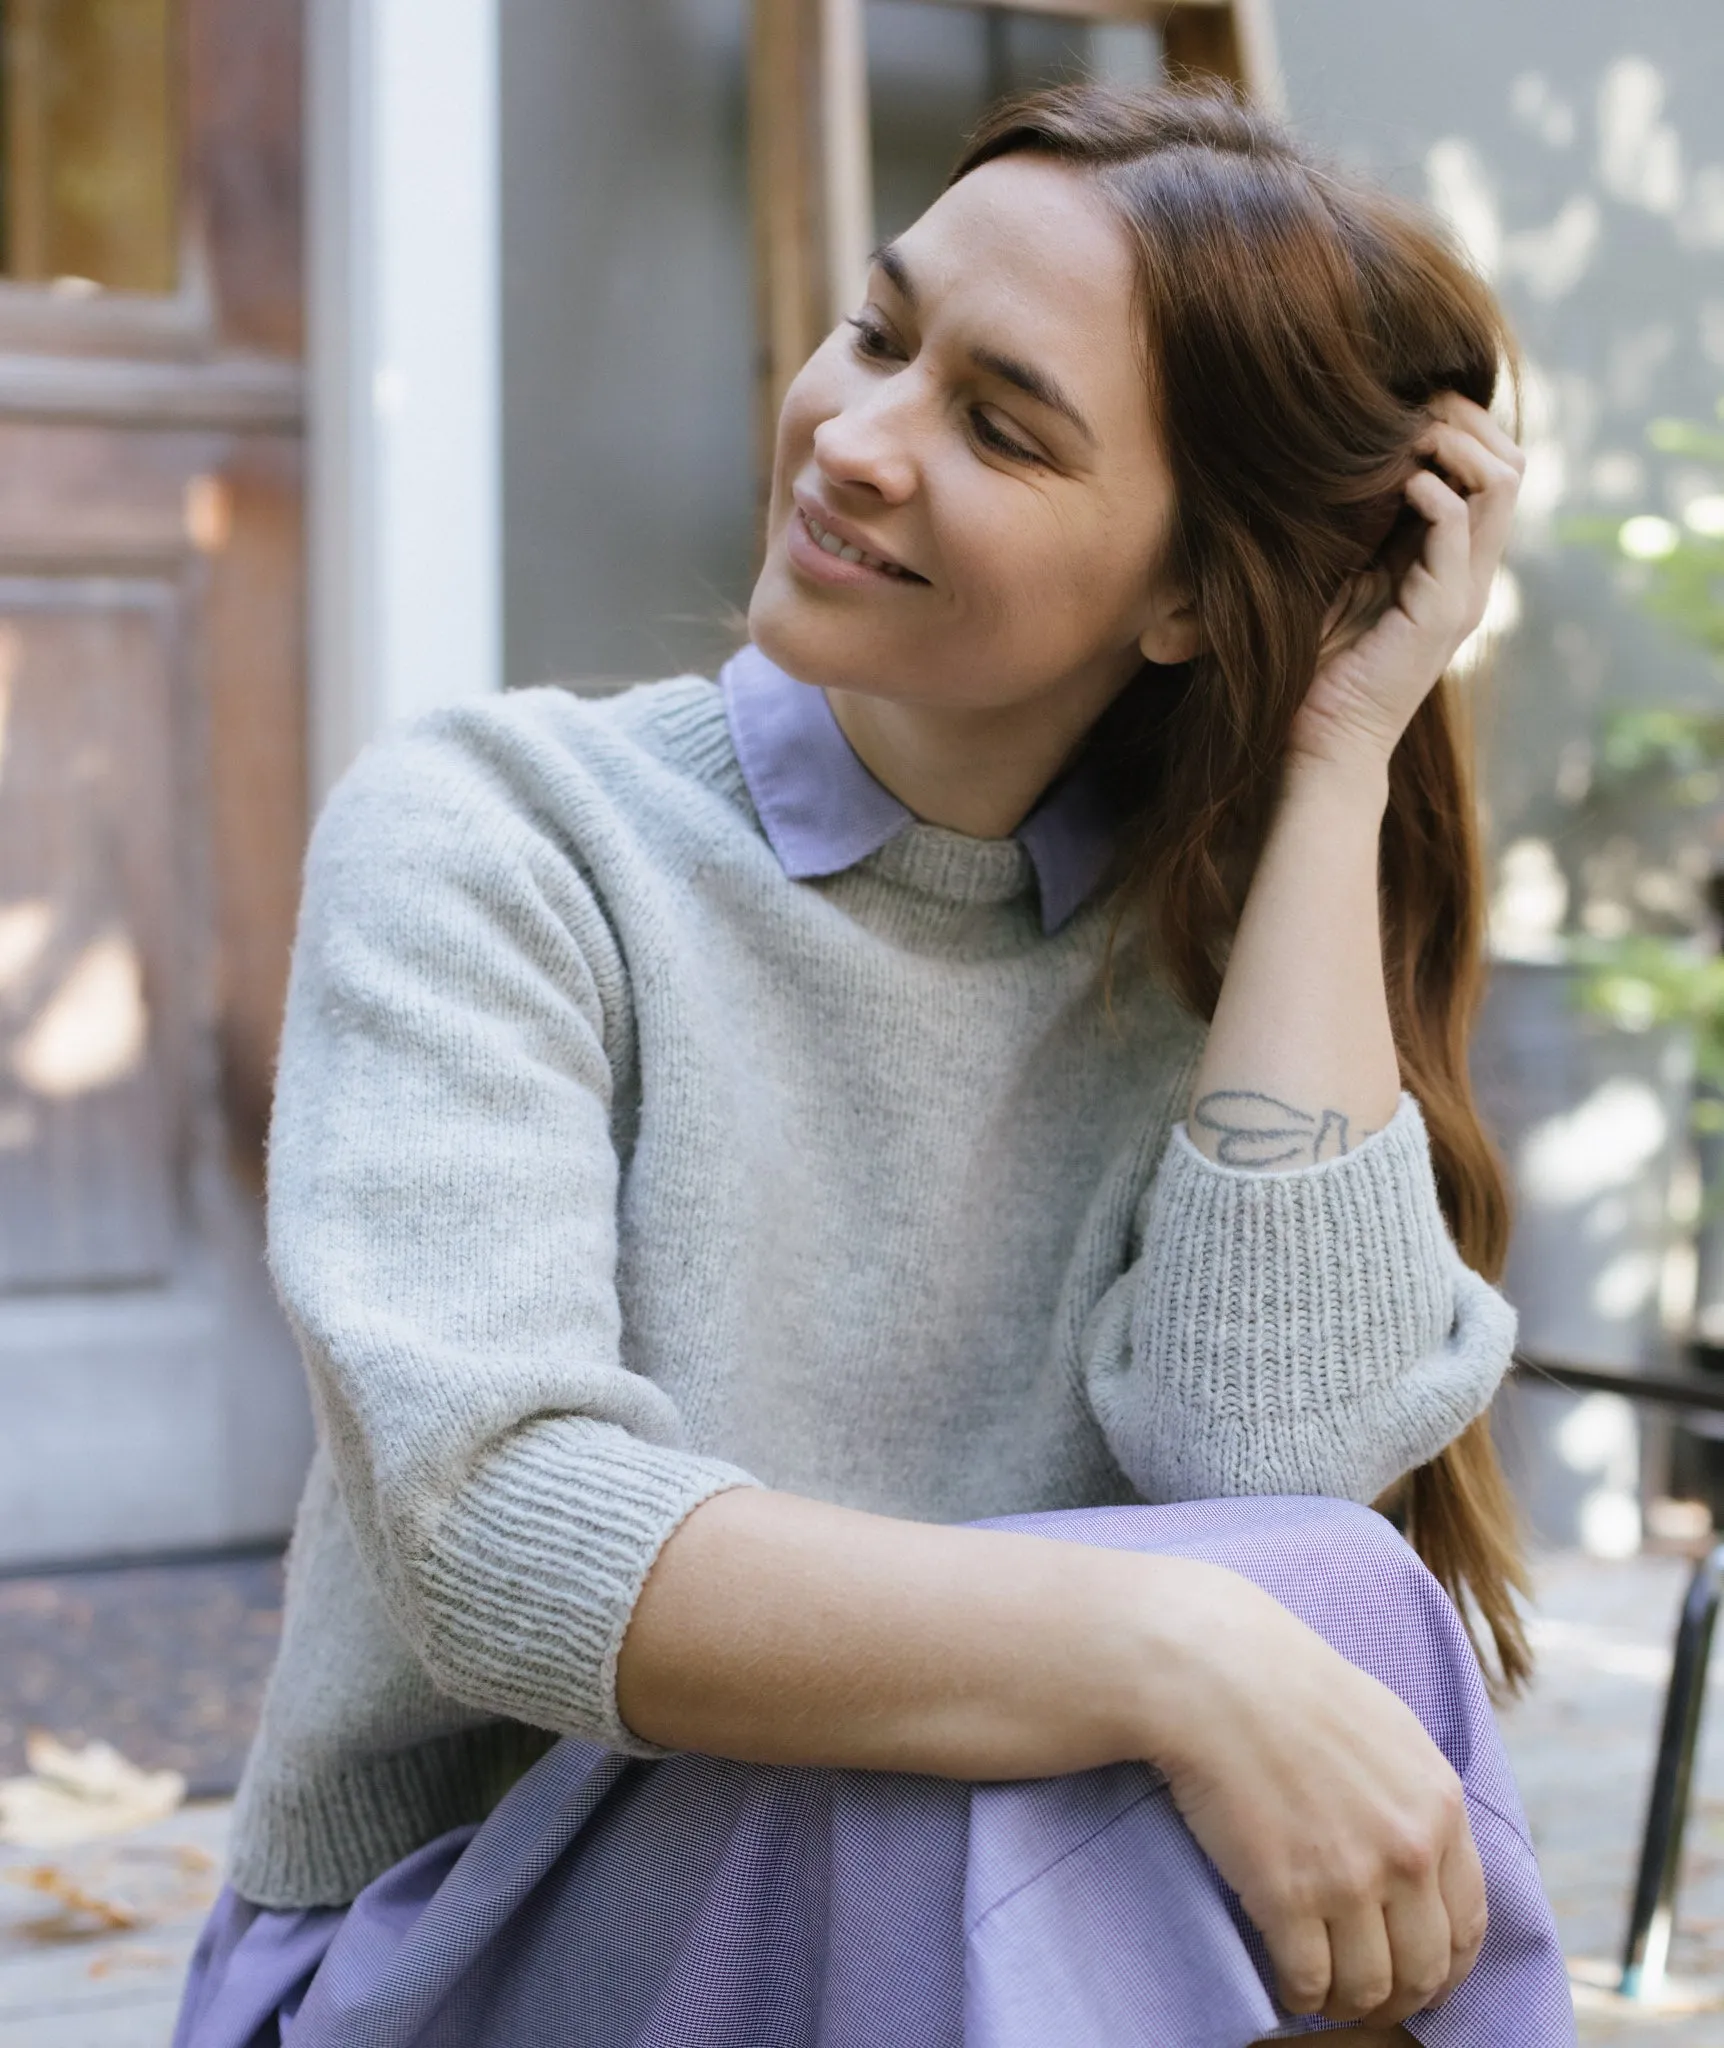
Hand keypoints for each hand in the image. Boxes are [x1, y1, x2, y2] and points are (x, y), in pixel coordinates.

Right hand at [1143, 1566, 1486, 2025]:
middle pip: (1425, 1969)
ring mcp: (1349, 1878)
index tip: (1420, 1975)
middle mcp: (1408, 1851)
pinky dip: (1300, 1995)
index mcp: (1440, 1806)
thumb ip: (1417, 1793)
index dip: (1446, 1965)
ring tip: (1325, 1991)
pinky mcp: (1287, 1896)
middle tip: (1369, 1996)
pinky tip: (1287, 1983)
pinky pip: (1309, 1980)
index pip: (1467, 1923)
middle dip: (1401, 1998)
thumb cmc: (1292, 1687)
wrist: (1218, 1675)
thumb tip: (1426, 1847)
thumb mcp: (1388, 1727)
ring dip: (1348, 2001)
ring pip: (1370, 1987)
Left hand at [1288, 392, 1524, 777]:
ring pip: (1500, 483)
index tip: (1404, 405)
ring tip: (1407, 437)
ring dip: (1455, 444)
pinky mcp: (1443, 611)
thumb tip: (1350, 461)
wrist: (1322, 741)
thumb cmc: (1319, 665)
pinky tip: (1397, 483)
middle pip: (1510, 463)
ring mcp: (1464, 592)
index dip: (1460, 424)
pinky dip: (1432, 490)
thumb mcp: (1343, 577)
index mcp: (1454, 563)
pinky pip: (1458, 525)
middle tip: (1411, 405)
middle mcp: (1472, 573)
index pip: (1491, 468)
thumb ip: (1365, 528)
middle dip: (1465, 419)